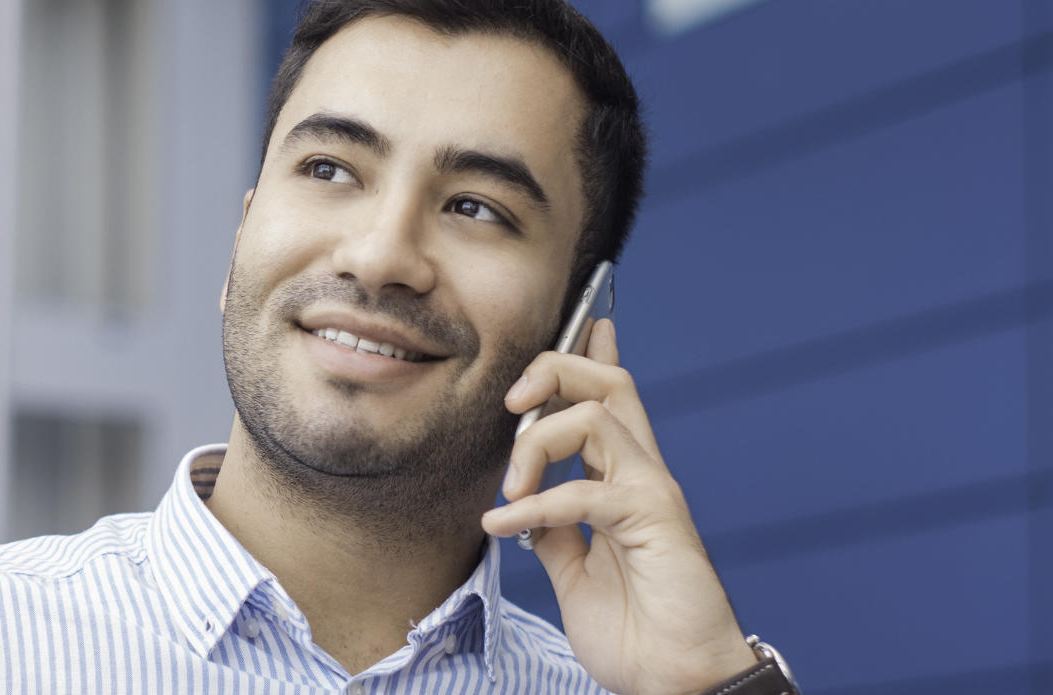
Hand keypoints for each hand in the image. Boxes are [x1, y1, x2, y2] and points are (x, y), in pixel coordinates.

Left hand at [481, 319, 756, 694]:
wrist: (673, 683)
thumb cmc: (635, 632)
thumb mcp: (573, 571)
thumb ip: (551, 530)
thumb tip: (520, 504)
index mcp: (626, 483)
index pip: (613, 401)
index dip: (594, 356)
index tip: (584, 323)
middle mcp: (644, 475)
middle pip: (610, 384)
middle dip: (555, 370)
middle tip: (511, 404)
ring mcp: (653, 493)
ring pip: (595, 415)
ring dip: (534, 446)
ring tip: (508, 493)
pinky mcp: (655, 520)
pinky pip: (584, 492)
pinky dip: (534, 505)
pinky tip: (507, 526)